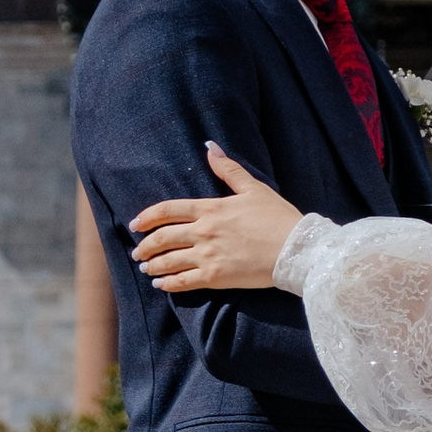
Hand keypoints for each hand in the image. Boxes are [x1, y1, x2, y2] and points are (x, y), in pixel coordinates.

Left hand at [129, 146, 303, 294]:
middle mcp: (203, 232)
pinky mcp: (216, 277)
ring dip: (153, 266)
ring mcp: (208, 255)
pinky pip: (183, 282)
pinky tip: (161, 285)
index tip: (135, 225)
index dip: (147, 218)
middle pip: (162, 238)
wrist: (295, 249)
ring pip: (169, 262)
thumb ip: (229, 169)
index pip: (167, 211)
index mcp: (210, 209)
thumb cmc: (277, 217)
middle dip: (145, 246)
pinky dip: (168, 284)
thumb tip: (209, 147)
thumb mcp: (253, 188)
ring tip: (146, 268)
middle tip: (137, 252)